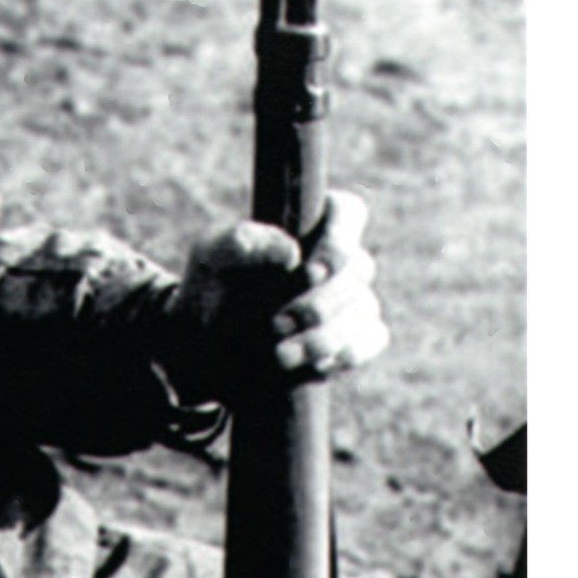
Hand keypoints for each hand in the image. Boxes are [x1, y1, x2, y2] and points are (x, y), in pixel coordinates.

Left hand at [163, 190, 387, 404]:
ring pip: (364, 309)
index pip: (348, 212)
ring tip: (280, 353)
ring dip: (324, 335)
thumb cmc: (212, 285)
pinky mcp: (356, 336)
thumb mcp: (212, 256)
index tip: (312, 270)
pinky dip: (345, 353)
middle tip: (277, 323)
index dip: (341, 237)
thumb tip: (291, 251)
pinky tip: (313, 364)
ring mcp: (352, 298)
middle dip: (318, 302)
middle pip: (358, 269)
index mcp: (309, 227)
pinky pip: (371, 340)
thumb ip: (242, 242)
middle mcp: (338, 260)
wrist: (206, 340)